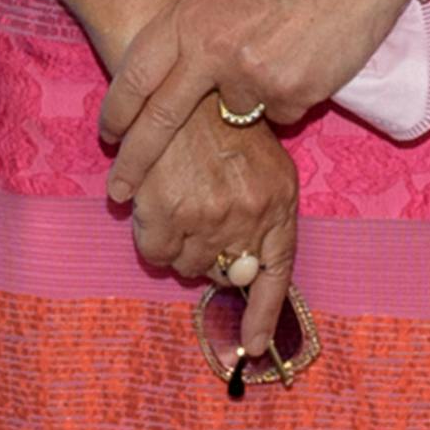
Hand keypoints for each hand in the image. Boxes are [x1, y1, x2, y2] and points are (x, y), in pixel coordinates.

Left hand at [103, 0, 421, 183]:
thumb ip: (189, 34)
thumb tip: (161, 80)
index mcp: (188, 15)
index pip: (135, 75)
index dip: (116, 112)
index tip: (107, 139)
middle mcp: (210, 45)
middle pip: (161, 117)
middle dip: (136, 160)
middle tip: (118, 191)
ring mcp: (249, 73)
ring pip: (231, 118)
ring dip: (249, 104)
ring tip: (279, 57)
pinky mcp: (288, 94)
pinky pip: (278, 117)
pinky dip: (289, 99)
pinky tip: (305, 62)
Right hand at [121, 104, 302, 378]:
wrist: (181, 82)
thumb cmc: (223, 122)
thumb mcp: (267, 163)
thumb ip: (264, 215)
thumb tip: (245, 273)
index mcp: (278, 203)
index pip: (276, 275)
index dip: (262, 315)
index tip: (251, 347)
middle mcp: (248, 216)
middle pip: (223, 273)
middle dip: (212, 255)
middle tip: (202, 217)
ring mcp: (206, 216)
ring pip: (186, 266)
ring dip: (180, 245)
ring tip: (179, 202)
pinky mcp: (164, 211)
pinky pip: (154, 254)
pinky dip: (152, 238)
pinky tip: (153, 204)